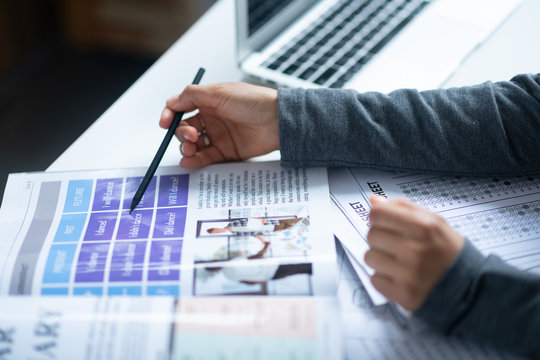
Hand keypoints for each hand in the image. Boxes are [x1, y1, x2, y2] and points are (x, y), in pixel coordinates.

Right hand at [160, 82, 278, 167]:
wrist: (278, 121)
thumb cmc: (254, 102)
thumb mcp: (219, 93)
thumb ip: (192, 96)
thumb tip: (172, 101)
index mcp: (209, 101)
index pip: (181, 108)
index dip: (170, 115)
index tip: (165, 122)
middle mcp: (212, 119)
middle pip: (185, 129)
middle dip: (181, 133)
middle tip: (190, 135)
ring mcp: (219, 136)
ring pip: (194, 144)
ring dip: (186, 147)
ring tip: (190, 148)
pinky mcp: (227, 152)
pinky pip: (206, 157)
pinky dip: (195, 160)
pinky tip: (189, 161)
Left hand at [364, 196, 464, 310]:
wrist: (470, 287)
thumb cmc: (449, 252)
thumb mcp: (435, 222)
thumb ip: (403, 207)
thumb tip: (374, 201)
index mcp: (423, 227)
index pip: (377, 214)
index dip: (378, 218)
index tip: (385, 223)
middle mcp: (415, 250)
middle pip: (371, 235)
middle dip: (381, 238)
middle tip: (397, 245)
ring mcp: (408, 275)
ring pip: (369, 257)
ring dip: (380, 259)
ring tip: (399, 262)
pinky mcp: (403, 295)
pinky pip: (374, 280)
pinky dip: (384, 278)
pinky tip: (400, 277)